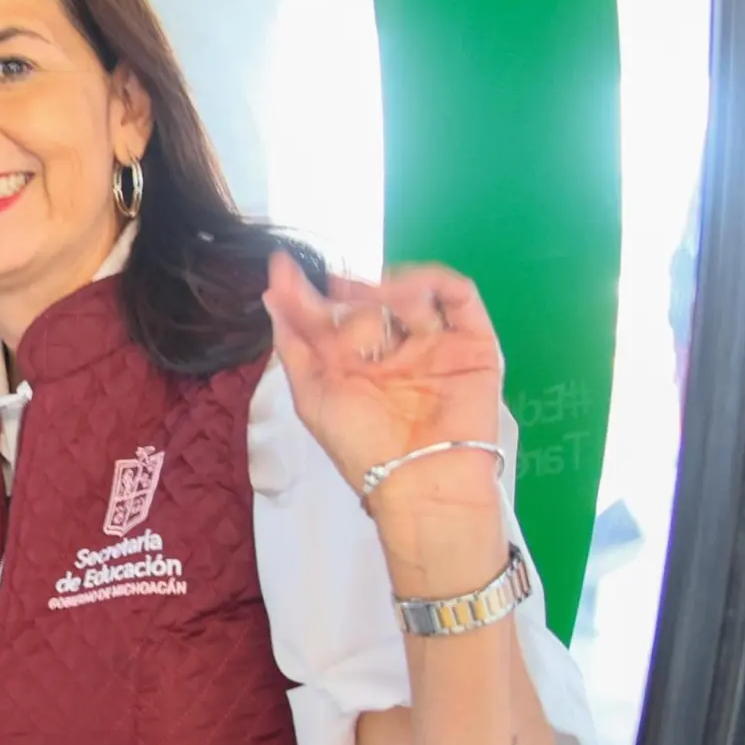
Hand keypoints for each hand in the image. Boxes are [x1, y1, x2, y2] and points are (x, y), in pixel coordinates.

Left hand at [263, 254, 506, 515]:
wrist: (419, 478)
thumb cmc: (361, 446)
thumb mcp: (312, 395)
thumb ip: (294, 344)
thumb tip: (271, 293)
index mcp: (358, 368)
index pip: (331, 318)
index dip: (307, 292)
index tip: (284, 267)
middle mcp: (396, 354)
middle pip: (371, 302)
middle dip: (351, 291)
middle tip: (338, 287)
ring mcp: (434, 346)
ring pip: (413, 294)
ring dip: (389, 286)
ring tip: (374, 295)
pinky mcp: (472, 344)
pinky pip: (459, 298)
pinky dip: (435, 282)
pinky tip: (407, 288)